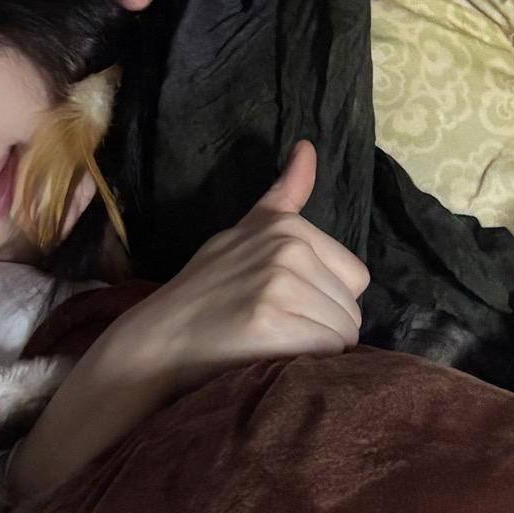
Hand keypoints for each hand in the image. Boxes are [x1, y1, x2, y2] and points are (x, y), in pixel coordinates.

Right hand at [7, 143, 365, 499]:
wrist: (157, 340)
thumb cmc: (204, 290)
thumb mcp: (241, 231)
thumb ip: (283, 196)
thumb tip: (308, 147)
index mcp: (288, 226)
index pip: (355, 278)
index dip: (327, 299)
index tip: (286, 305)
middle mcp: (288, 249)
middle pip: (351, 310)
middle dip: (324, 327)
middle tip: (275, 331)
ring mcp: (280, 285)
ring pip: (344, 336)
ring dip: (317, 351)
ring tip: (271, 345)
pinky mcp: (273, 324)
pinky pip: (327, 354)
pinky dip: (307, 365)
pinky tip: (272, 359)